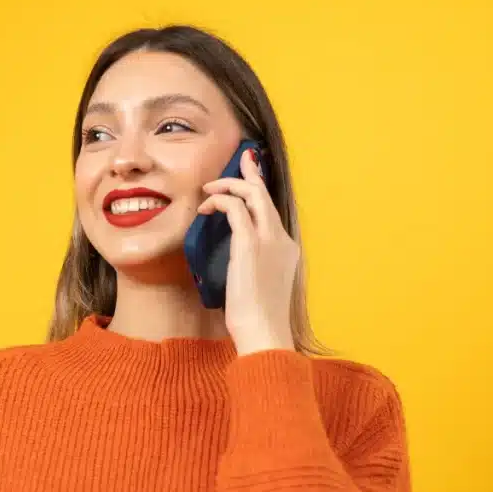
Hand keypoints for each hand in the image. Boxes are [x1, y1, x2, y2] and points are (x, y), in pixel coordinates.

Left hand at [198, 147, 299, 355]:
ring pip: (252, 194)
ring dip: (228, 186)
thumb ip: (254, 265)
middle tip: (239, 160)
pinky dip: (220, 201)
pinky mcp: (250, 243)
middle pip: (265, 195)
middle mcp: (281, 239)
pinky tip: (206, 207)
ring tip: (208, 190)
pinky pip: (235, 208)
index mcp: (286, 249)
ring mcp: (269, 239)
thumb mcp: (260, 285)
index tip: (251, 174)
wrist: (264, 332)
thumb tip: (238, 259)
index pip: (271, 211)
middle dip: (250, 174)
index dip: (260, 189)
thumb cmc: (259, 318)